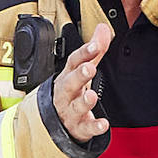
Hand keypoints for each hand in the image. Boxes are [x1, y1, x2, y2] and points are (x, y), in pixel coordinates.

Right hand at [54, 24, 111, 141]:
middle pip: (70, 83)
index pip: (73, 62)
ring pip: (75, 106)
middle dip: (79, 75)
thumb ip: (94, 51)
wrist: (54, 122)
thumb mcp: (81, 70)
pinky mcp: (78, 128)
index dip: (84, 53)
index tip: (95, 46)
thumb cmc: (70, 92)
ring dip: (84, 101)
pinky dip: (93, 127)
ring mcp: (70, 112)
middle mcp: (66, 94)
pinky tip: (103, 124)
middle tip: (90, 68)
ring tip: (92, 96)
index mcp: (67, 76)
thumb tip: (104, 28)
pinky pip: (85, 129)